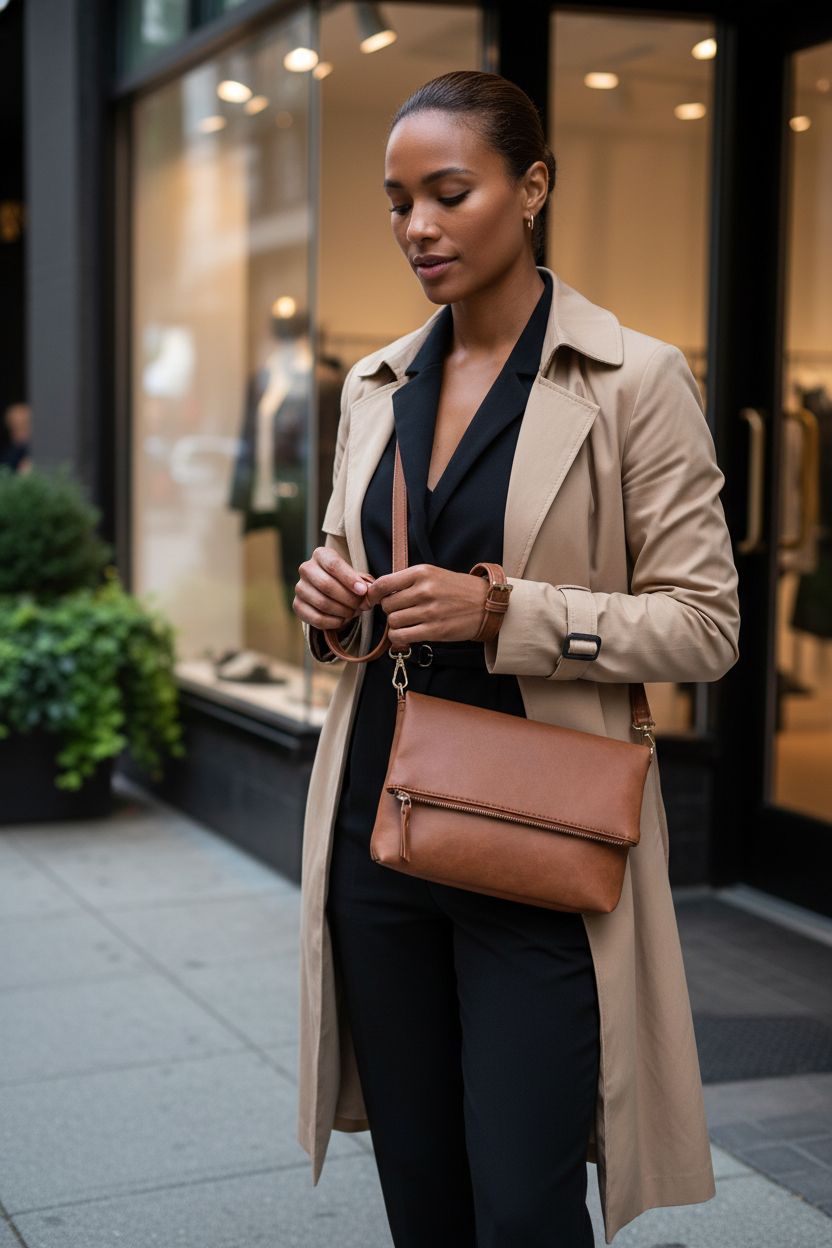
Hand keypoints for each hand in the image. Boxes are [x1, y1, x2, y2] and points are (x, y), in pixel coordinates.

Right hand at [293, 547, 374, 630]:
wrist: (330, 593)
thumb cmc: (347, 581)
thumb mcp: (356, 576)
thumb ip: (364, 582)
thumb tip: (369, 590)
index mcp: (321, 555)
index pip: (333, 565)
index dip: (349, 579)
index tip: (363, 591)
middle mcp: (306, 568)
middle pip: (327, 585)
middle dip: (348, 598)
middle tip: (361, 605)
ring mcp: (300, 588)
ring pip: (322, 603)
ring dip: (342, 611)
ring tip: (353, 612)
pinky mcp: (297, 605)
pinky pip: (316, 618)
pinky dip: (333, 622)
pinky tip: (342, 620)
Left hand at [365, 563, 488, 646]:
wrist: (486, 605)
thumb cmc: (457, 590)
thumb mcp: (433, 575)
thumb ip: (407, 581)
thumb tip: (378, 593)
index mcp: (422, 572)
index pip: (383, 583)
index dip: (372, 594)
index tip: (371, 600)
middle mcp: (424, 590)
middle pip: (387, 605)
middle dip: (390, 610)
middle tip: (401, 611)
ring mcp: (430, 611)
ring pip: (393, 622)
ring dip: (396, 625)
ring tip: (407, 623)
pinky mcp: (434, 630)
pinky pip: (402, 636)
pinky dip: (399, 638)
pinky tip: (406, 634)